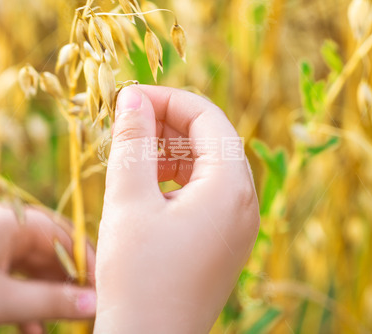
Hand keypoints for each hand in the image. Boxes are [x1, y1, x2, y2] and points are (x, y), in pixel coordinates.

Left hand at [0, 202, 95, 333]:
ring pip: (31, 270)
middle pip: (48, 251)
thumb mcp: (2, 302)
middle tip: (91, 308)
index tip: (107, 288)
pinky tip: (33, 331)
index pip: (62, 234)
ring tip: (66, 324)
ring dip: (47, 297)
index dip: (87, 261)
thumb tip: (97, 304)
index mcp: (5, 220)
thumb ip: (53, 301)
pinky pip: (10, 282)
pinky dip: (24, 304)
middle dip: (69, 282)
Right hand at [94, 85, 259, 331]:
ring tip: (130, 155)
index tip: (126, 98)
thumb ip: (132, 142)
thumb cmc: (137, 276)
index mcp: (231, 188)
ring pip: (209, 168)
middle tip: (125, 122)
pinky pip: (207, 196)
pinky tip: (145, 188)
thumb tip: (132, 96)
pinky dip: (177, 181)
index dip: (166, 99)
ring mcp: (239, 228)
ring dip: (171, 152)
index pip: (207, 117)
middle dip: (168, 124)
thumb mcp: (128, 201)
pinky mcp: (225, 245)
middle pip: (213, 140)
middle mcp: (246, 204)